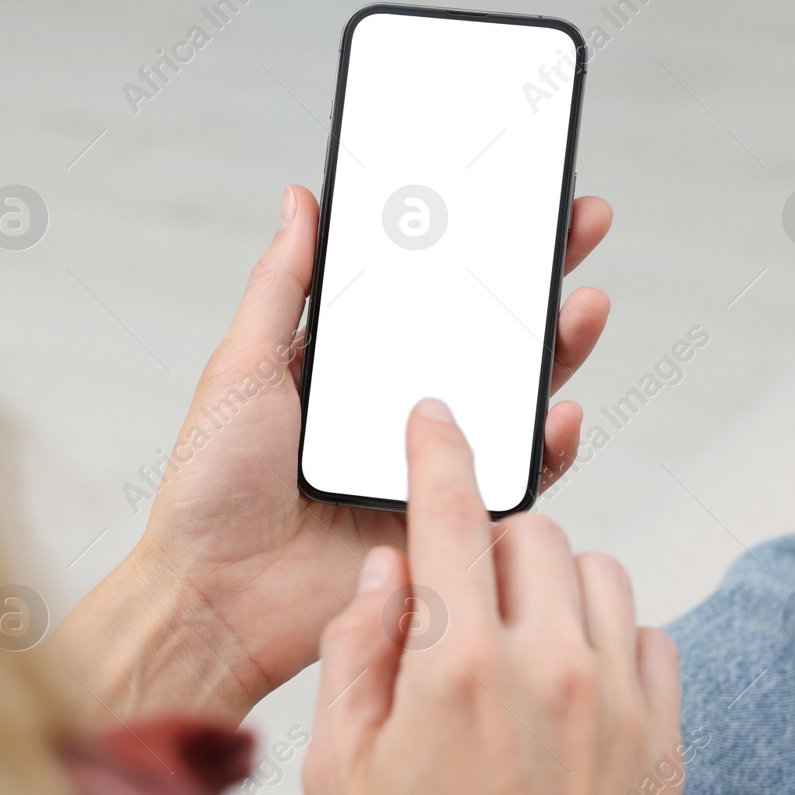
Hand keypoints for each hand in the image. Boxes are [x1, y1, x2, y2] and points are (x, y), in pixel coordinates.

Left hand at [58, 186, 613, 722]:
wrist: (214, 598)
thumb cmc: (212, 487)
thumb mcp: (242, 368)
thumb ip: (281, 287)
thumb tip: (302, 200)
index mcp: (351, 367)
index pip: (425, 293)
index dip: (471, 246)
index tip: (512, 196)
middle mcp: (397, 409)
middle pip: (485, 336)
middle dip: (537, 281)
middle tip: (580, 224)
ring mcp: (428, 464)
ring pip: (514, 401)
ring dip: (557, 352)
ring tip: (582, 304)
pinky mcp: (449, 521)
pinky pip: (515, 482)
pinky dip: (548, 449)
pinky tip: (560, 412)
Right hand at [303, 399, 681, 794]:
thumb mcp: (339, 771)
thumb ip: (354, 653)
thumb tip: (384, 572)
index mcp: (454, 667)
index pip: (448, 515)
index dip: (438, 450)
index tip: (437, 417)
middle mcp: (547, 669)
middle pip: (532, 530)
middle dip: (491, 540)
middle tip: (463, 591)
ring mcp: (617, 704)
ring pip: (598, 571)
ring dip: (552, 584)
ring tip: (517, 640)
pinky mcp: (664, 742)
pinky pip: (651, 635)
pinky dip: (610, 636)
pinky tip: (571, 682)